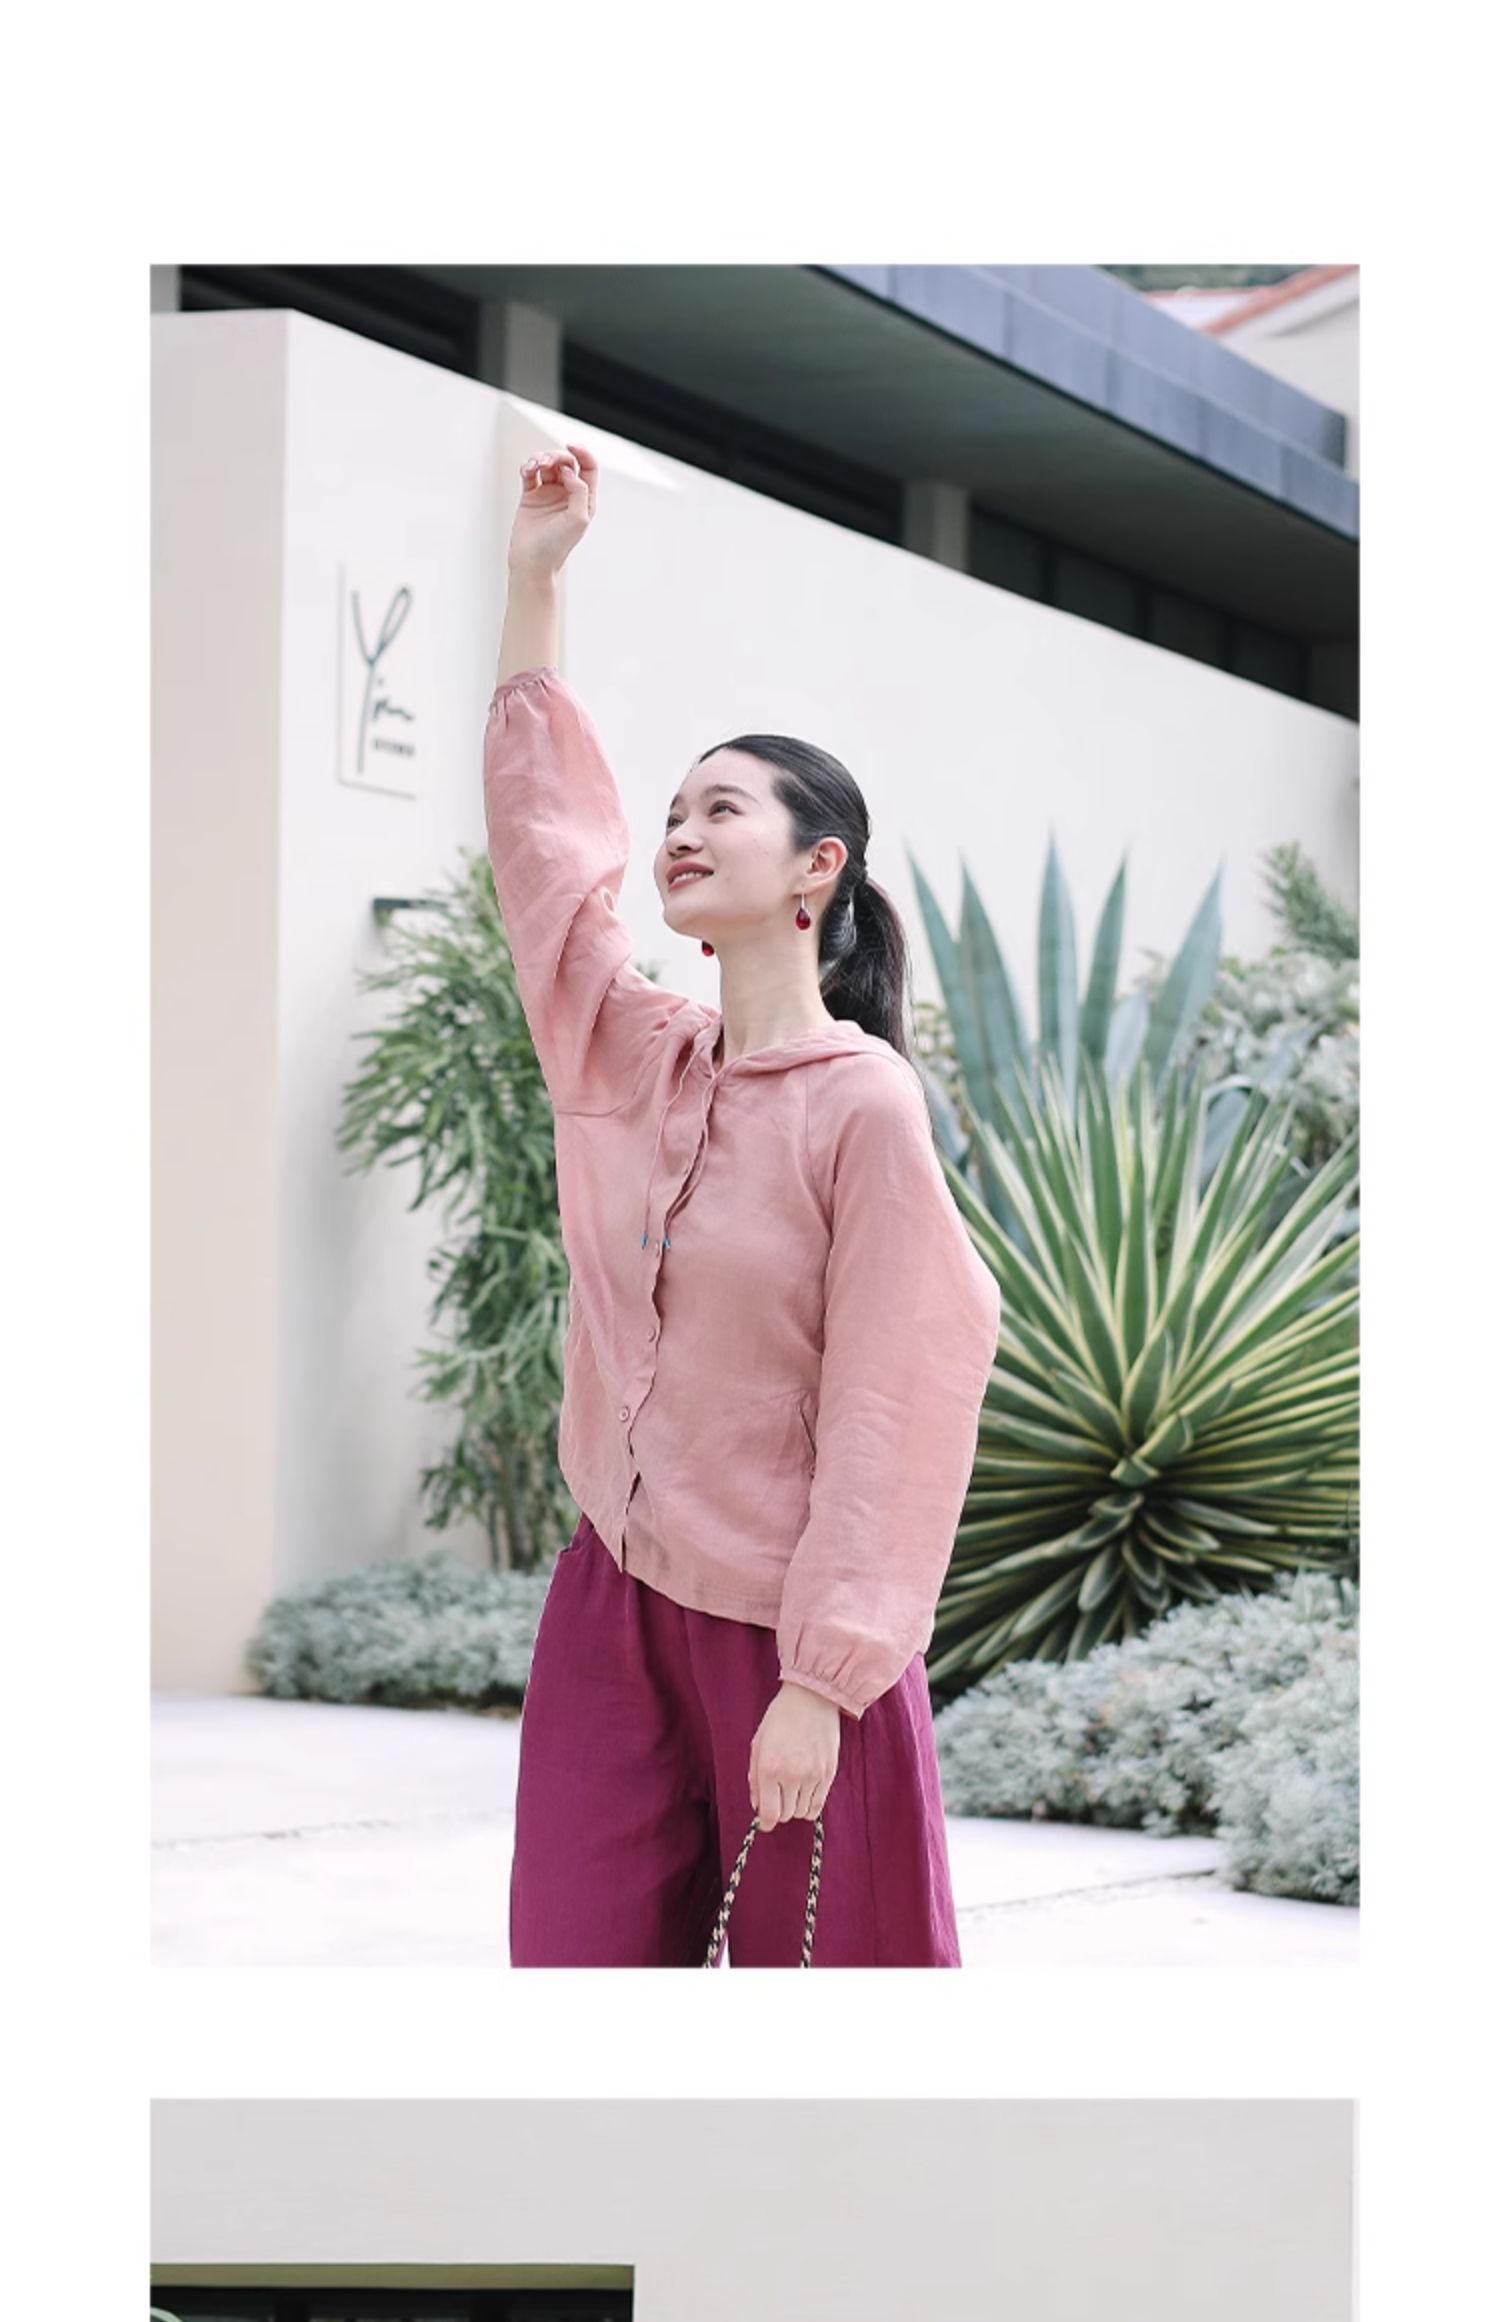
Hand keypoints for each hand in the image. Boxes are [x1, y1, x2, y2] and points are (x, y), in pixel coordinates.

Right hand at [507, 442, 597, 579]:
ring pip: (547, 465)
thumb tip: (568, 469)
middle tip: (545, 462)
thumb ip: (579, 490)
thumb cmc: (557, 546)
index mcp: (584, 499)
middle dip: (555, 456)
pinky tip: (526, 470)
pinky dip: (528, 467)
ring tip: (533, 466)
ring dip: (540, 459)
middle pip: (565, 462)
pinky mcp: (530, 496)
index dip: (582, 452)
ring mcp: (548, 494)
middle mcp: (567, 494)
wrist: (532, 563)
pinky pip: (530, 474)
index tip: (571, 445)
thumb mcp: (578, 518)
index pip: (588, 467)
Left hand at [749, 1681, 840, 1829]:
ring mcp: (813, 1776)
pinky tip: (805, 1792)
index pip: (769, 1814)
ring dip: (794, 1807)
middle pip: (786, 1815)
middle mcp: (792, 1775)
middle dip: (779, 1810)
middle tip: (777, 1797)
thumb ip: (754, 1778)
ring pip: (802, 1812)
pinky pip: (819, 1805)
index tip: (765, 1821)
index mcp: (769, 1767)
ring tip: (792, 1791)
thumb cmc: (781, 1718)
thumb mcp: (758, 1744)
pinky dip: (810, 1805)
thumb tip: (757, 1805)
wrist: (812, 1698)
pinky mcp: (829, 1773)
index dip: (765, 1822)